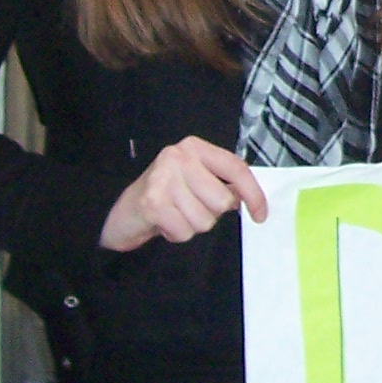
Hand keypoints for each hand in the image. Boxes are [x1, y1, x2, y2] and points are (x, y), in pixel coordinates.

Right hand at [99, 137, 268, 252]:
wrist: (121, 212)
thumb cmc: (166, 196)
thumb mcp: (195, 180)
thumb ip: (221, 183)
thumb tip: (246, 200)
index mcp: (195, 147)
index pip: (236, 169)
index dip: (254, 194)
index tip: (260, 215)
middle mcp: (179, 156)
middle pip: (223, 200)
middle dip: (210, 214)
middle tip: (189, 208)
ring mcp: (164, 178)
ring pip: (205, 220)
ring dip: (192, 226)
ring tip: (175, 215)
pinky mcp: (152, 203)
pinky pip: (185, 231)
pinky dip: (177, 234)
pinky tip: (164, 223)